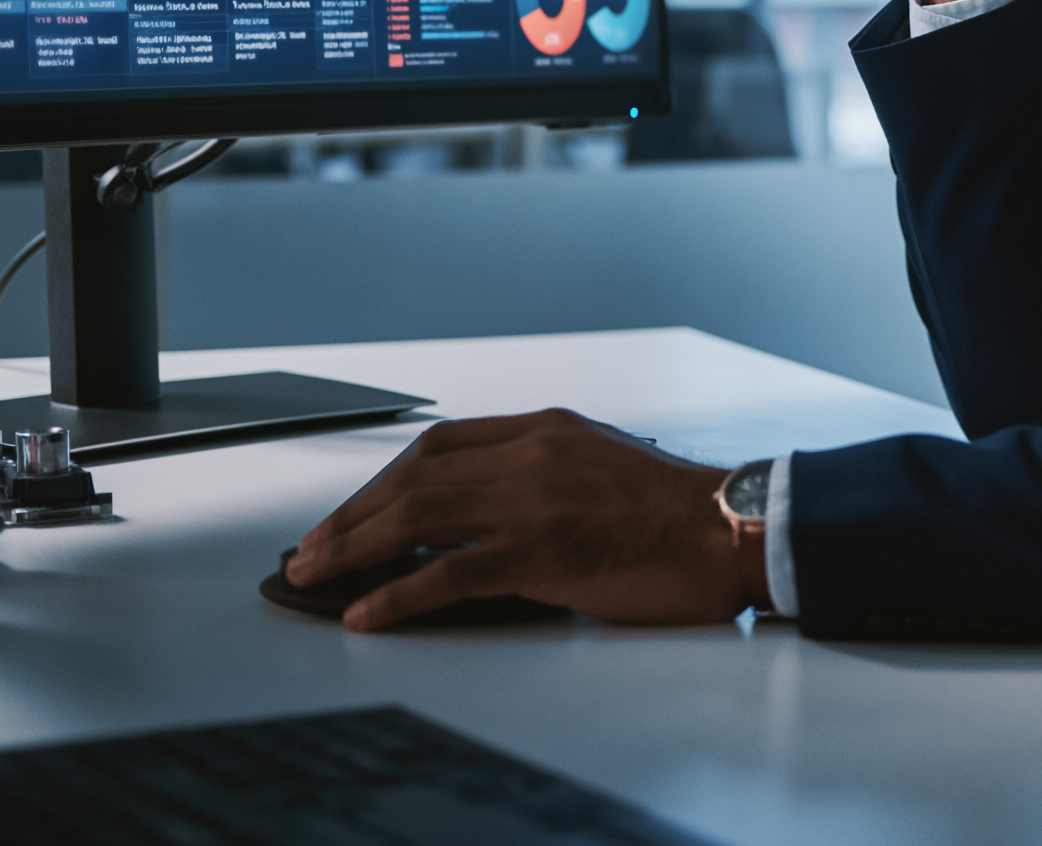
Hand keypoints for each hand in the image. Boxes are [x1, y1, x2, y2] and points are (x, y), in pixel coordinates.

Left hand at [284, 409, 766, 630]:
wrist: (732, 527)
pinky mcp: (544, 549)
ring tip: (313, 576)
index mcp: (547, 430)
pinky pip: (451, 571)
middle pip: (416, 476)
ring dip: (354, 547)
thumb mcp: (601, 468)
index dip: (384, 480)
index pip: (442, 445)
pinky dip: (399, 592)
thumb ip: (547, 476)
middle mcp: (534, 453)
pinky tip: (367, 611)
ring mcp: (537, 498)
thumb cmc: (676, 511)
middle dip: (352, 514)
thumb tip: (489, 518)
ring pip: (419, 514)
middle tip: (309, 550)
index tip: (352, 512)